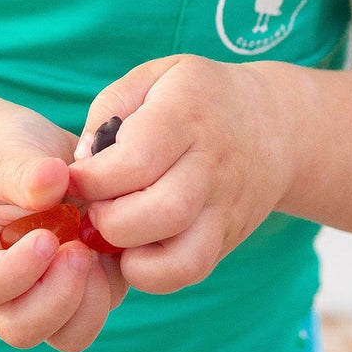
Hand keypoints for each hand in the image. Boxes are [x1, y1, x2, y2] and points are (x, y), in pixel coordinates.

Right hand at [0, 112, 128, 351]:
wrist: (30, 155)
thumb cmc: (5, 152)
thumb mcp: (5, 149)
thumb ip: (23, 170)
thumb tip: (52, 181)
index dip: (14, 273)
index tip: (46, 237)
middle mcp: (6, 289)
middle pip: (20, 329)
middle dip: (56, 298)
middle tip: (79, 251)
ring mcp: (47, 295)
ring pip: (67, 336)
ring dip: (88, 301)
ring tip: (95, 248)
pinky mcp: (87, 289)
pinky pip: (103, 308)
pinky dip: (114, 282)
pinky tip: (112, 240)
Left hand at [67, 55, 300, 291]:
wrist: (276, 125)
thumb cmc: (197, 98)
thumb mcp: (153, 77)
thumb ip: (108, 110)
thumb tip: (82, 167)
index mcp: (186, 115)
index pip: (135, 161)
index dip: (91, 180)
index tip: (75, 180)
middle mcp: (211, 165)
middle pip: (161, 212)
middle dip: (109, 221)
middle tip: (95, 209)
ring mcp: (225, 208)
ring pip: (181, 257)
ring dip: (131, 255)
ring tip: (115, 233)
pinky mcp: (228, 238)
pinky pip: (190, 272)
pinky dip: (154, 273)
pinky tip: (137, 248)